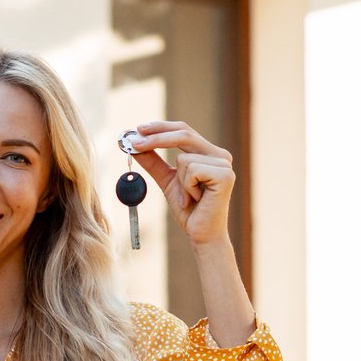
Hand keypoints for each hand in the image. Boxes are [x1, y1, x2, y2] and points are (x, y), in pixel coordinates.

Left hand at [119, 121, 233, 245]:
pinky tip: (197, 199)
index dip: (161, 127)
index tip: (138, 129)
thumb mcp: (167, 181)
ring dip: (178, 181)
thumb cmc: (188, 209)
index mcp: (209, 153)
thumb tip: (136, 146)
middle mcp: (220, 155)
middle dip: (156, 138)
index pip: (183, 130)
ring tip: (188, 197)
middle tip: (135, 144)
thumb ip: (154, 162)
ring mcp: (225, 164)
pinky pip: (191, 170)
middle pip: (184, 133)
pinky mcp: (225, 175)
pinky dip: (187, 187)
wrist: (201, 234)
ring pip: (183, 158)